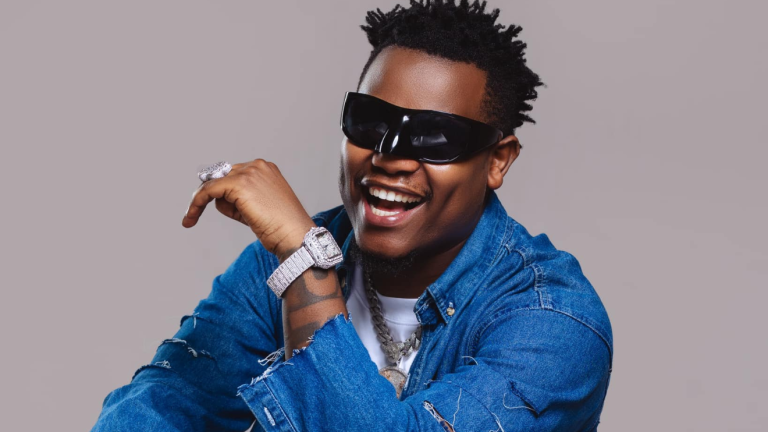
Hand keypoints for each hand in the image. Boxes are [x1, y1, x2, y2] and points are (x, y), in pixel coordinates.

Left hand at [182, 159, 315, 257]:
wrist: (295, 236)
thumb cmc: (281, 227)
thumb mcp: (259, 207)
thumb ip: (240, 198)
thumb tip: (217, 199)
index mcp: (265, 168)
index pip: (233, 175)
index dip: (223, 193)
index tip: (209, 207)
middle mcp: (257, 165)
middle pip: (221, 177)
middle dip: (217, 198)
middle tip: (203, 218)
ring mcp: (248, 173)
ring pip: (213, 184)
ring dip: (213, 204)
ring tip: (241, 221)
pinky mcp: (239, 184)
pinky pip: (207, 191)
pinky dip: (195, 204)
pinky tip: (190, 219)